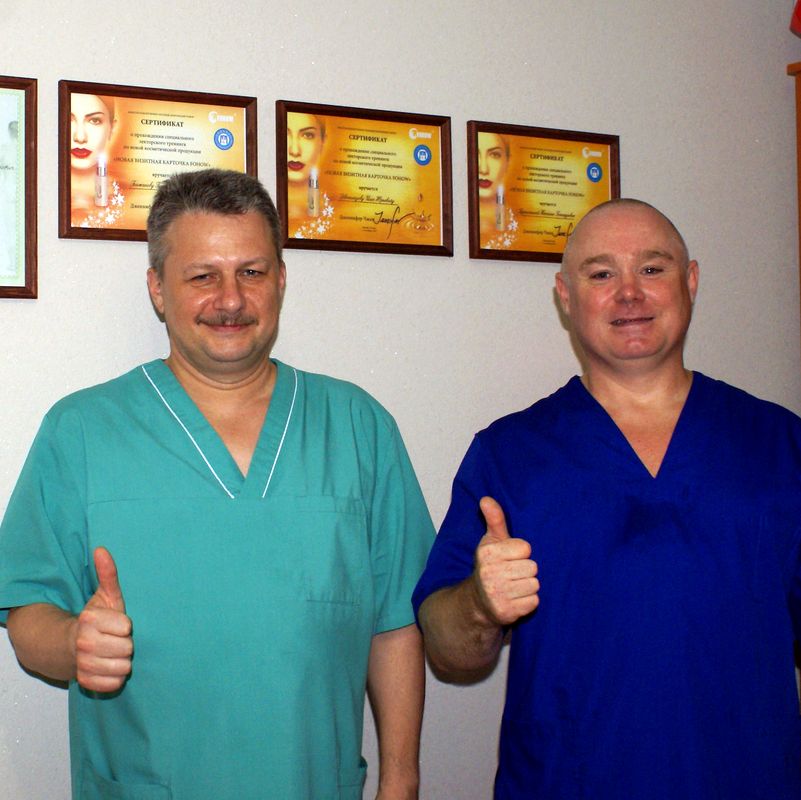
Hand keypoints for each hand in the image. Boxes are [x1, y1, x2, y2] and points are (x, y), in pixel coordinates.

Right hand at [74, 547, 132, 691]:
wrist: (68, 646)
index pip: (127, 626)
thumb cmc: (96, 619)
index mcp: (89, 620)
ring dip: (121, 661)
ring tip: (112, 654)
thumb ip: (107, 574)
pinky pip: (114, 684)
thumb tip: (102, 549)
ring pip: (123, 668)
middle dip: (125, 644)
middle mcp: (83, 643)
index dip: (125, 626)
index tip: (117, 624)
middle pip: (127, 649)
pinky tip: (108, 667)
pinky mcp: (86, 683)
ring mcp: (83, 665)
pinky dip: (115, 678)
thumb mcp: (104, 596)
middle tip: (115, 640)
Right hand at [471, 497, 539, 626]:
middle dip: (526, 570)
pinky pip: (533, 601)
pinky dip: (528, 601)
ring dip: (528, 587)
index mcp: (487, 552)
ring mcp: (497, 594)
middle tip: (512, 574)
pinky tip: (516, 599)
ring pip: (534, 584)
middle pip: (532, 567)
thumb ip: (494, 519)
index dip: (521, 553)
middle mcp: (489, 573)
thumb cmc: (490, 566)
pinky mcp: (505, 612)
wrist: (478, 602)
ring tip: (514, 586)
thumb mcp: (491, 541)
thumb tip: (486, 498)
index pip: (525, 548)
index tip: (510, 558)